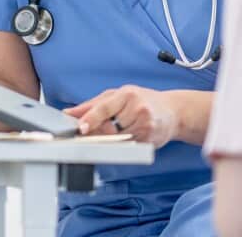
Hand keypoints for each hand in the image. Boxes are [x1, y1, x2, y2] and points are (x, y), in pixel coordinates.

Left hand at [64, 85, 178, 146]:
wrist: (172, 112)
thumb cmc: (142, 100)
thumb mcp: (116, 96)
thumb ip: (92, 105)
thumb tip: (68, 113)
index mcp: (127, 94)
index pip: (105, 108)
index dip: (91, 119)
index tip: (81, 128)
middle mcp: (138, 108)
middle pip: (109, 128)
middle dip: (96, 133)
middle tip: (87, 135)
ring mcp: (145, 125)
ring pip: (117, 139)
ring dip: (109, 140)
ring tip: (115, 131)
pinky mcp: (150, 140)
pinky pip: (128, 147)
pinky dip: (121, 145)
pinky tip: (127, 136)